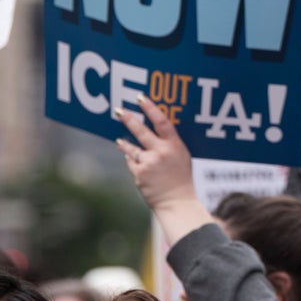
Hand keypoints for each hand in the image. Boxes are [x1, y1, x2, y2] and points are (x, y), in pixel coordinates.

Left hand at [115, 95, 213, 244]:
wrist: (177, 202)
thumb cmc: (182, 180)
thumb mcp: (181, 157)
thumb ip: (169, 145)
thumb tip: (152, 133)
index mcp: (175, 146)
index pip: (162, 121)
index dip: (150, 108)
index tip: (140, 98)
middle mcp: (161, 152)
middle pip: (141, 130)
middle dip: (128, 119)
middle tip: (119, 110)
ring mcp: (148, 162)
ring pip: (131, 147)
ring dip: (125, 142)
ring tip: (119, 139)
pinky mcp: (139, 174)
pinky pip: (131, 162)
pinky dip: (132, 160)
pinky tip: (136, 163)